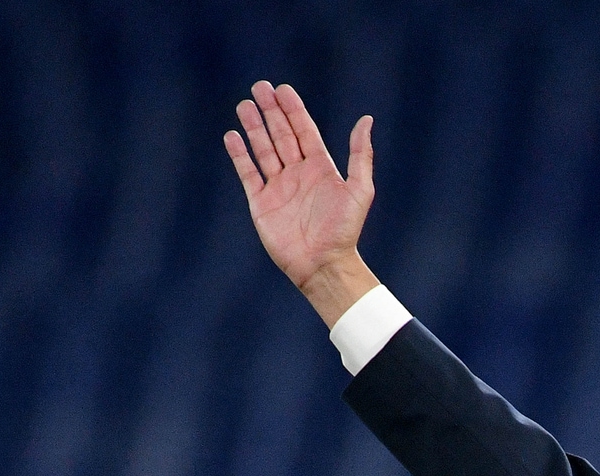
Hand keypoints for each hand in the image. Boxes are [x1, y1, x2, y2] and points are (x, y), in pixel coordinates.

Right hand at [223, 82, 379, 326]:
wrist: (323, 265)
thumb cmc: (345, 230)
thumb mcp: (359, 190)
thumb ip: (360, 155)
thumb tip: (366, 120)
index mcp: (322, 169)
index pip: (305, 131)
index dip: (294, 110)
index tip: (283, 89)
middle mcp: (299, 174)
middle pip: (282, 135)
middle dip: (271, 112)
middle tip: (259, 87)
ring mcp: (278, 187)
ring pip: (263, 150)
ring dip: (254, 128)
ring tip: (244, 105)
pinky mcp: (261, 203)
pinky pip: (248, 173)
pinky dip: (240, 155)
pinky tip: (233, 136)